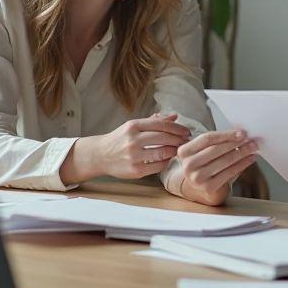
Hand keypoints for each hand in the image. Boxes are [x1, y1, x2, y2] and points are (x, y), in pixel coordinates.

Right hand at [60, 114, 189, 183]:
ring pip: (163, 152)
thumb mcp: (133, 126)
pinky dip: (166, 162)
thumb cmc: (120, 139)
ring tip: (179, 150)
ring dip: (175, 151)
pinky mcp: (135, 170)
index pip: (161, 124)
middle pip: (164, 138)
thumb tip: (175, 116)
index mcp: (133, 126)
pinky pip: (158, 166)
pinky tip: (168, 159)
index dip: (177, 128)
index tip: (186, 131)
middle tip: (187, 141)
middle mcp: (133, 140)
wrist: (100, 155)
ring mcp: (134, 156)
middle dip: (179, 139)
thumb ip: (154, 121)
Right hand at [175, 129, 257, 205]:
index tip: (242, 133)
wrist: (200, 187)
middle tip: (250, 140)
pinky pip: (229, 172)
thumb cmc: (204, 164)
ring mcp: (198, 178)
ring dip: (242, 153)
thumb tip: (240, 134)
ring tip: (253, 148)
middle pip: (216, 149)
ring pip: (224, 161)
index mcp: (184, 151)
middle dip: (236, 143)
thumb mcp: (204, 151)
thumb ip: (217, 141)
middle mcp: (188, 165)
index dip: (226, 135)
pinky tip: (249, 159)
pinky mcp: (209, 187)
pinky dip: (242, 164)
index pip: (207, 138)